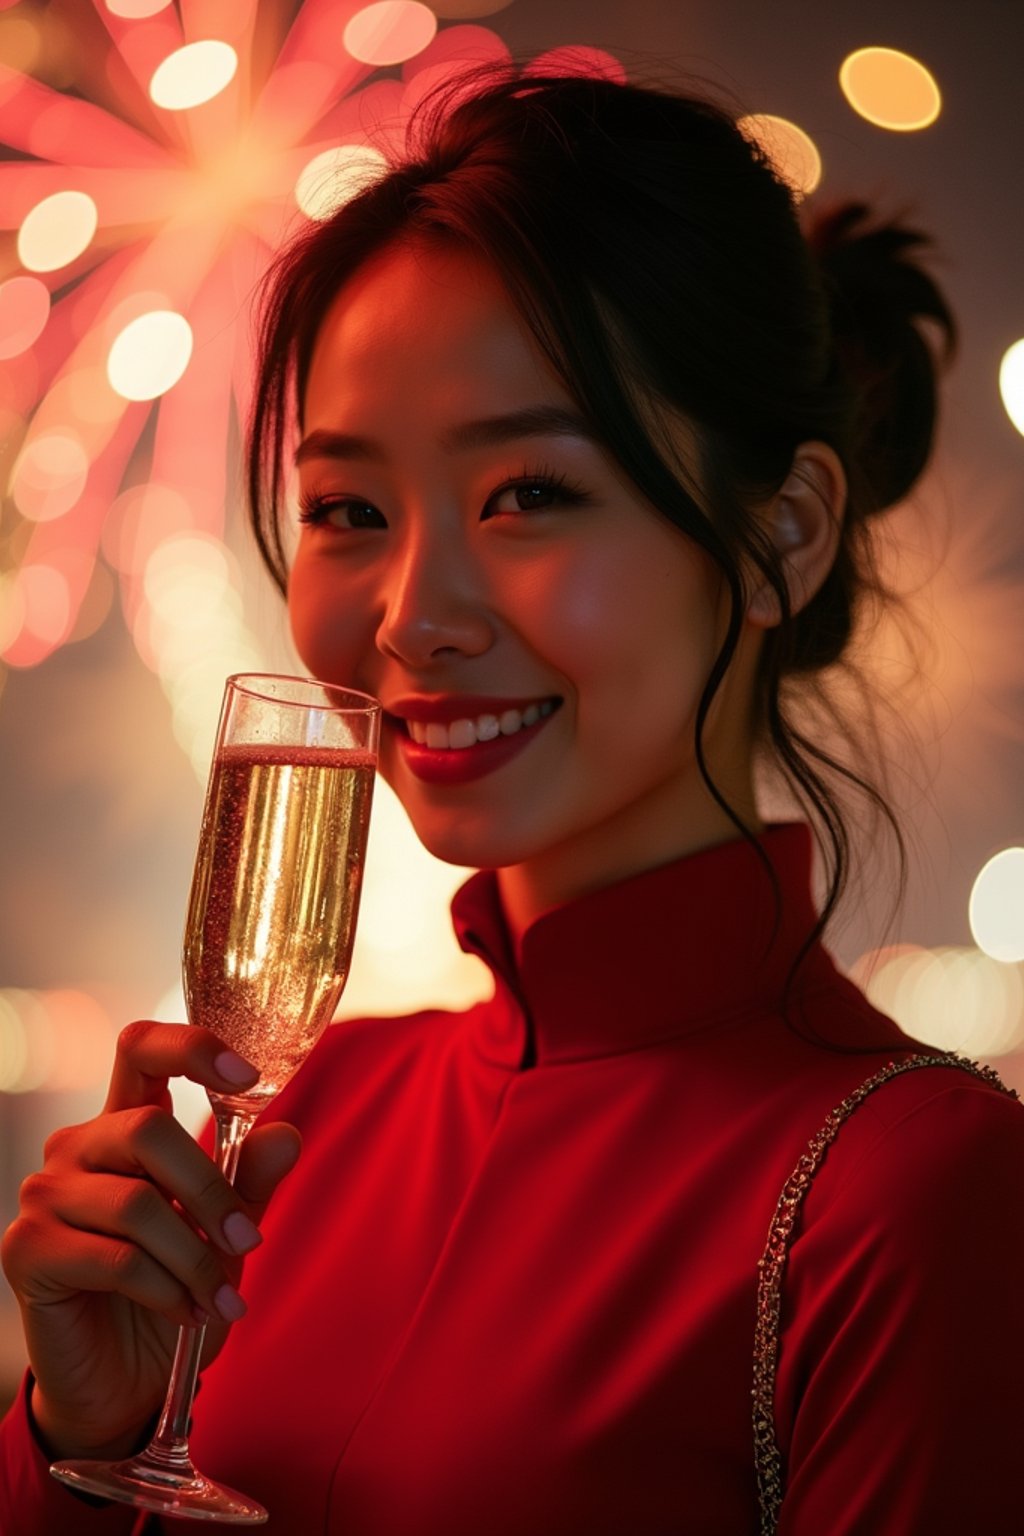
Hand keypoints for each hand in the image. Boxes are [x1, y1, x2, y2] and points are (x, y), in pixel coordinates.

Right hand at [0, 1021, 301, 1458]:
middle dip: (212, 1191)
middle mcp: (76, 1147)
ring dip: (194, 1257)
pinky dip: (166, 1289)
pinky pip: (115, 1258)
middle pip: (149, 1129)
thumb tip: (286, 1133)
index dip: (191, 1046)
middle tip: (247, 1243)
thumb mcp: (225, 1235)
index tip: (249, 1075)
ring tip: (220, 1298)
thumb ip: (249, 1181)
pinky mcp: (26, 1250)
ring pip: (137, 1202)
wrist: (125, 1381)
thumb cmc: (173, 1292)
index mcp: (124, 1124)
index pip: (141, 1048)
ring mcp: (45, 1196)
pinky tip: (186, 1313)